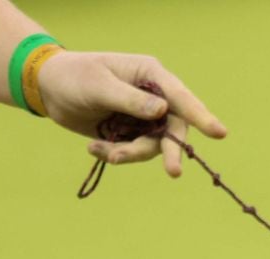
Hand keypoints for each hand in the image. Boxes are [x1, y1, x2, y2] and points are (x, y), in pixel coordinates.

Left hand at [32, 51, 226, 177]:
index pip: (181, 98)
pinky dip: (115, 154)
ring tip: (107, 153)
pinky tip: (94, 147)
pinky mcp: (130, 133)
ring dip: (130, 154)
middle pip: (174, 128)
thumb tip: (163, 112)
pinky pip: (132, 152)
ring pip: (152, 146)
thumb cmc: (75, 77)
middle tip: (173, 172)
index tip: (219, 133)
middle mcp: (153, 97)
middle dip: (170, 150)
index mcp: (150, 75)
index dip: (201, 116)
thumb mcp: (100, 86)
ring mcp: (143, 118)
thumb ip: (131, 100)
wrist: (50, 89)